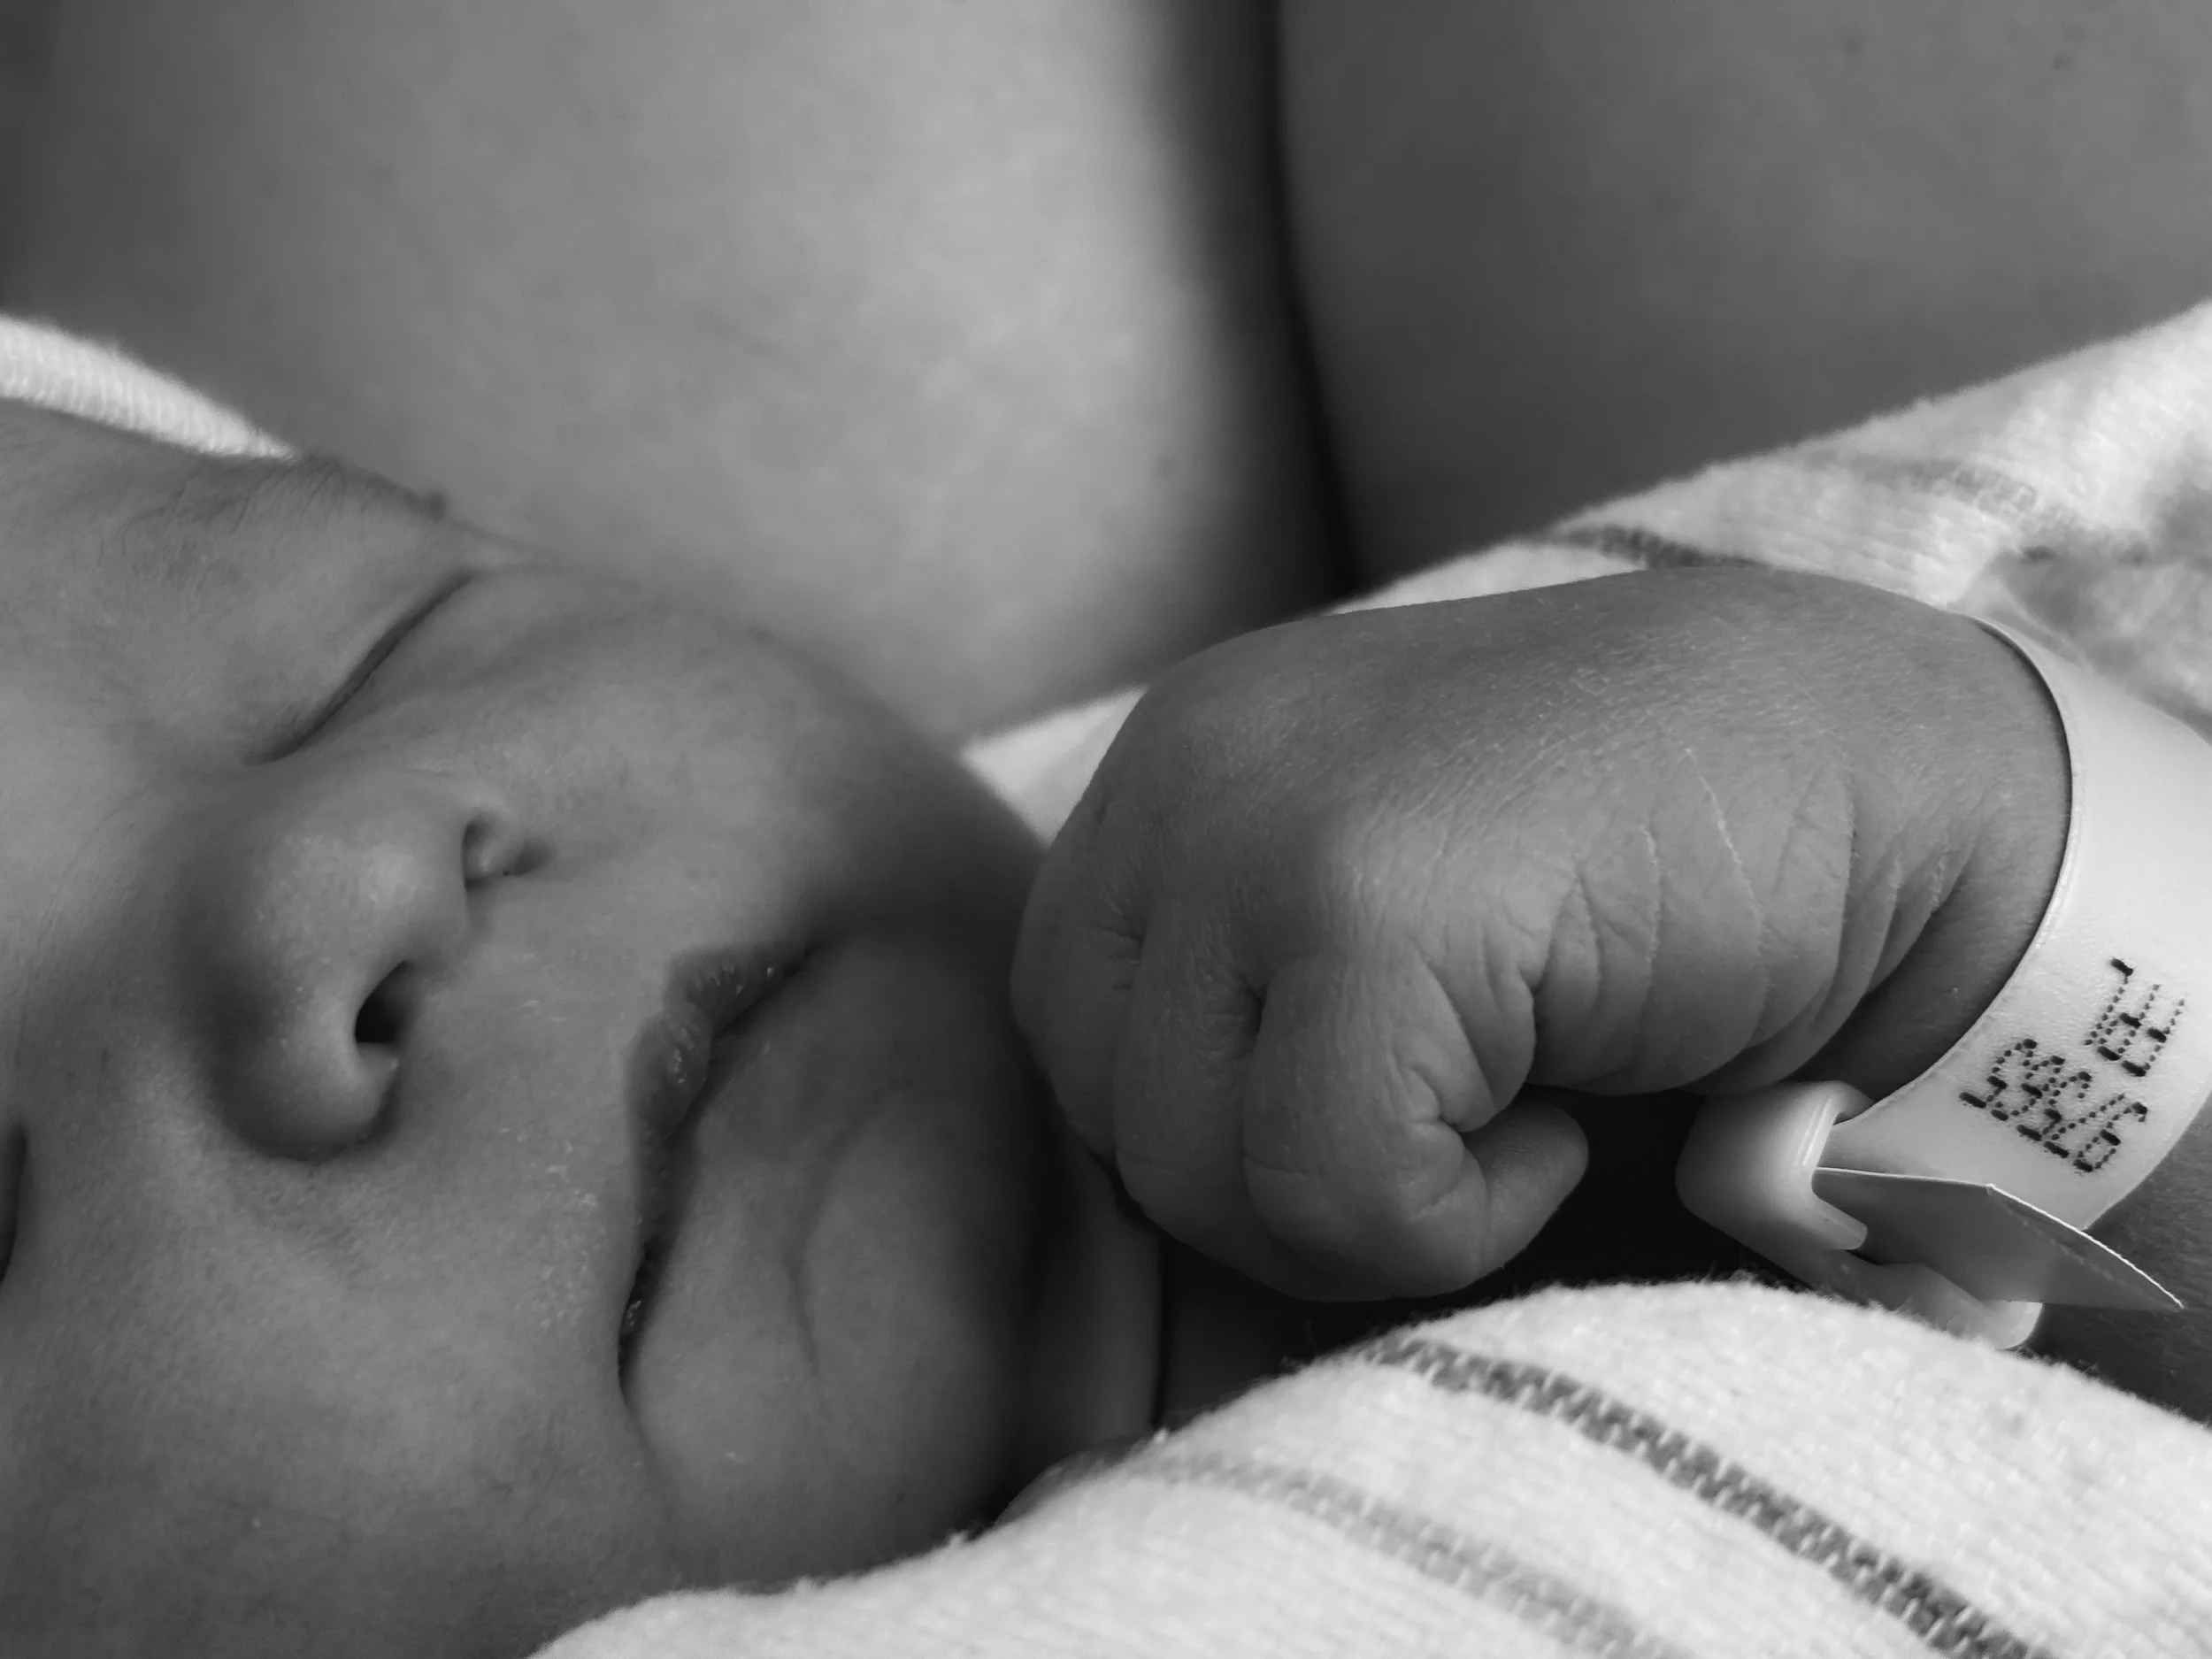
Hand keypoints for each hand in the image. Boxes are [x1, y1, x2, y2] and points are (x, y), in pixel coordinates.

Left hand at [1013, 569, 2065, 1299]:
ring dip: (1380, 1199)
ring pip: (1194, 1178)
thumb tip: (1131, 1195)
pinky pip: (1334, 1191)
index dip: (1229, 1121)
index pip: (1067, 1035)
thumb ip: (1234, 998)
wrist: (1899, 794)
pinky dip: (1466, 1213)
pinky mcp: (1362, 903)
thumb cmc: (1650, 882)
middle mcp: (1185, 765)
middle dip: (1286, 1177)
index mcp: (1175, 759)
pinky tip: (1573, 1103)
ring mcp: (1260, 820)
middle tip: (1474, 1097)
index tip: (1407, 1072)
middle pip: (1105, 1119)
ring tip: (1527, 1083)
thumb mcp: (1379, 905)